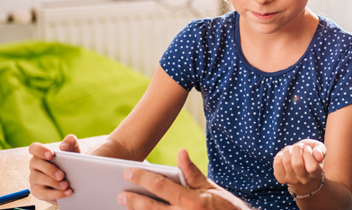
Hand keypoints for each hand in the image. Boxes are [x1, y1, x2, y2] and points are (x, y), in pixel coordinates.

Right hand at [28, 134, 80, 202]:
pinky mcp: (38, 191)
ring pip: (38, 179)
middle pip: (35, 163)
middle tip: (62, 175)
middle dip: (49, 169)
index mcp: (42, 154)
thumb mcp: (74, 150)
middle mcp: (35, 165)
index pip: (34, 148)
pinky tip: (67, 193)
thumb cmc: (71, 161)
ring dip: (53, 183)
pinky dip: (56, 194)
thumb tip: (63, 146)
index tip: (51, 154)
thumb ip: (71, 142)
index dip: (40, 150)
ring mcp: (35, 178)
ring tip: (66, 185)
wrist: (77, 178)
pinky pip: (43, 193)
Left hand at [119, 149, 252, 209]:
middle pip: (151, 208)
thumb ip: (192, 173)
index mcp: (192, 201)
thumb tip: (180, 153)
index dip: (143, 178)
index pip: (161, 186)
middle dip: (134, 200)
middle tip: (120, 194)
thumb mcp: (211, 188)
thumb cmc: (226, 207)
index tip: (128, 172)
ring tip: (127, 207)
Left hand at [273, 139, 326, 195]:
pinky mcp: (281, 178)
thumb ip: (320, 150)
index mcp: (316, 173)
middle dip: (297, 149)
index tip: (307, 148)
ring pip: (286, 161)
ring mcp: (292, 180)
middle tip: (299, 146)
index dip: (308, 153)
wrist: (302, 167)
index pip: (312, 167)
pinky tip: (285, 155)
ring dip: (288, 149)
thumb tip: (318, 155)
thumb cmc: (312, 154)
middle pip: (297, 164)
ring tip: (292, 149)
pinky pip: (277, 164)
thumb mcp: (319, 149)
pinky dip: (280, 155)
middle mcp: (304, 179)